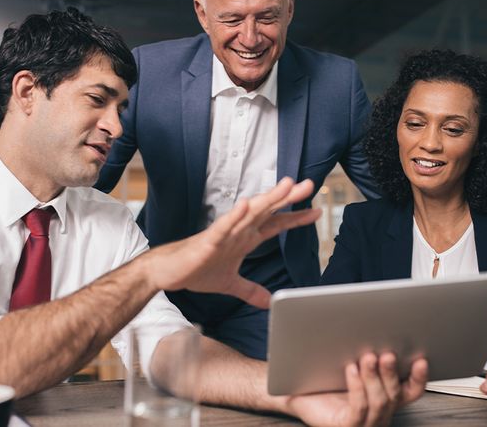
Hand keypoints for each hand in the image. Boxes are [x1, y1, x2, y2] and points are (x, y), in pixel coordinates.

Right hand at [143, 177, 319, 307]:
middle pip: (268, 211)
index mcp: (245, 238)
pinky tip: (246, 205)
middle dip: (289, 198)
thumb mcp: (231, 283)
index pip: (275, 224)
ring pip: (250, 213)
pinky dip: (235, 216)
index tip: (317, 211)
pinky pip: (224, 227)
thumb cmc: (197, 270)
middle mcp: (238, 231)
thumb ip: (251, 290)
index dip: (296, 218)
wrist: (169, 272)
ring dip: (268, 199)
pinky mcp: (208, 240)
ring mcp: (224, 233)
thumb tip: (268, 302)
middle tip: (309, 185)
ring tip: (286, 185)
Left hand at [285, 353, 427, 426]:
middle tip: (387, 353)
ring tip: (367, 358)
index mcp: (383, 397)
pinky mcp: (346, 425)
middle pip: (395, 394)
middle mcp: (378, 412)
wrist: (295, 394)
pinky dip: (357, 387)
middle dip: (392, 372)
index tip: (420, 359)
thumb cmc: (321, 379)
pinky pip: (359, 408)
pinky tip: (350, 370)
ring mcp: (364, 422)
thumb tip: (374, 326)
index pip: (410, 391)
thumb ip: (364, 351)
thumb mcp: (348, 361)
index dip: (419, 377)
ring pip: (380, 402)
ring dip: (375, 378)